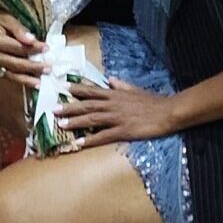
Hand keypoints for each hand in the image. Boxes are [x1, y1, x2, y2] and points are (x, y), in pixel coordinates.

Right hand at [0, 8, 44, 88]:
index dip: (33, 48)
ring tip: (41, 82)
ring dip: (28, 79)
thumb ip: (19, 29)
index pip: (17, 47)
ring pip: (12, 74)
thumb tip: (32, 40)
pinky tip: (33, 83)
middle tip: (49, 67)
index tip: (47, 48)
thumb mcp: (7, 18)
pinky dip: (21, 81)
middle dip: (33, 66)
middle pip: (15, 63)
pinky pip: (8, 76)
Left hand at [53, 77, 177, 147]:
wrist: (168, 112)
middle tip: (54, 109)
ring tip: (60, 125)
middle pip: (87, 105)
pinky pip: (103, 136)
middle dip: (70, 107)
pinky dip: (90, 139)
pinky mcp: (123, 131)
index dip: (76, 89)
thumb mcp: (136, 89)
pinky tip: (79, 143)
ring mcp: (117, 117)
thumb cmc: (153, 101)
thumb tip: (110, 79)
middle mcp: (113, 104)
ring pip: (92, 119)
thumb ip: (121, 85)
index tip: (62, 87)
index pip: (92, 90)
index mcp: (116, 94)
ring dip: (75, 122)